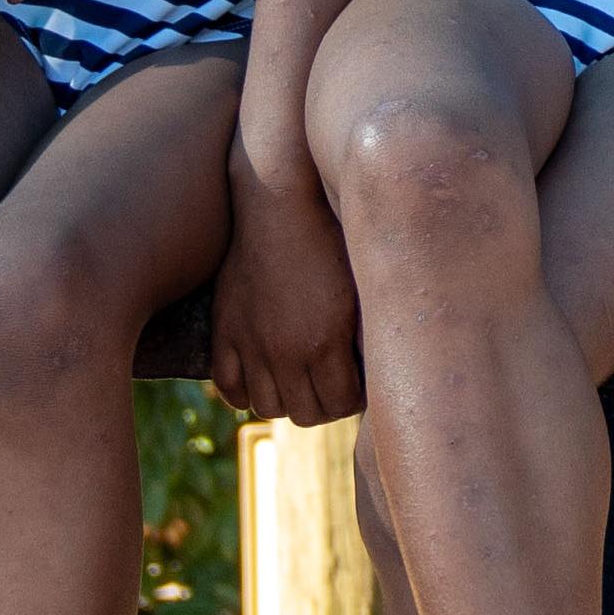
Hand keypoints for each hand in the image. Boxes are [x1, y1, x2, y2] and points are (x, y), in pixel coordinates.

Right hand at [209, 168, 363, 425]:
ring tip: (305, 381)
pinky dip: (246, 393)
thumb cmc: (332, 237)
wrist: (279, 201)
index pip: (343, 405)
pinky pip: (229, 388)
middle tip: (336, 383)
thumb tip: (388, 371)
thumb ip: (371, 334)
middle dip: (327, 404)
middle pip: (306, 413)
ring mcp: (249, 343)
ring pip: (267, 407)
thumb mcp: (363, 285)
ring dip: (289, 401)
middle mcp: (283, 351)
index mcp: (323, 342)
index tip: (362, 382)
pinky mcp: (225, 330)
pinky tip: (267, 378)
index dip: (357, 398)